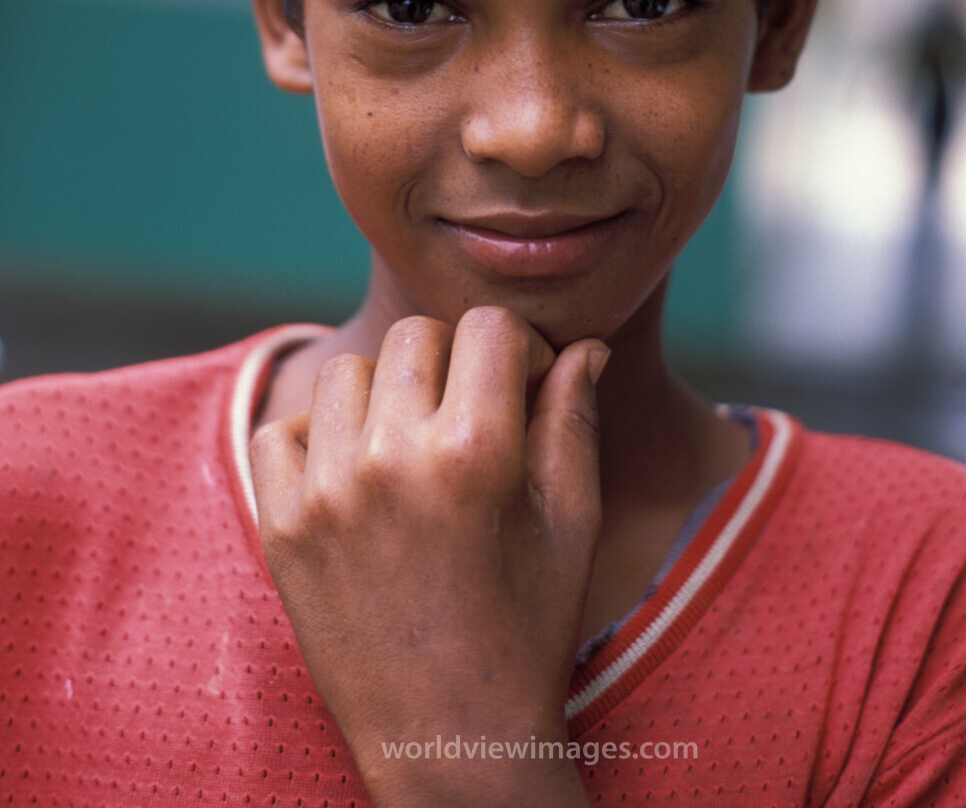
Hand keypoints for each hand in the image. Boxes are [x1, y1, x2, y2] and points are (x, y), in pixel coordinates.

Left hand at [250, 306, 607, 806]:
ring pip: (348, 372)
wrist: (450, 739)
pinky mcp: (281, 528)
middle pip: (415, 337)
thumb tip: (583, 346)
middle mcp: (391, 460)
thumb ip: (573, 418)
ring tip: (411, 443)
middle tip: (470, 415)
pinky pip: (283, 431)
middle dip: (454, 361)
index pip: (489, 327)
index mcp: (474, 452)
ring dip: (385, 392)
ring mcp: (326, 493)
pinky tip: (356, 473)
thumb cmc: (527, 628)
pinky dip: (317, 436)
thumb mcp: (572, 521)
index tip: (522, 383)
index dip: (517, 346)